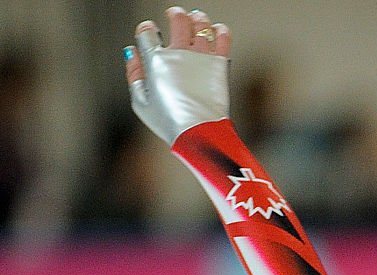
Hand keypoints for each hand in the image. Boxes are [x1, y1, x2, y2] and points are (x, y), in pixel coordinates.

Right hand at [124, 6, 231, 144]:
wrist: (198, 135)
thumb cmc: (169, 124)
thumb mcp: (141, 104)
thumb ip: (134, 75)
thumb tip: (131, 53)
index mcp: (155, 61)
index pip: (147, 32)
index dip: (146, 31)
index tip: (150, 36)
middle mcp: (178, 54)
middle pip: (177, 19)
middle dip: (175, 14)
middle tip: (175, 16)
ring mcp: (200, 58)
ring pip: (200, 23)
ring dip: (198, 19)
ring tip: (196, 22)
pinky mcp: (219, 65)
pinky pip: (222, 37)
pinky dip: (220, 31)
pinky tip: (217, 33)